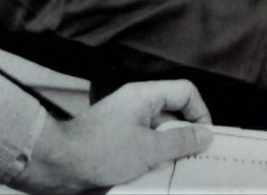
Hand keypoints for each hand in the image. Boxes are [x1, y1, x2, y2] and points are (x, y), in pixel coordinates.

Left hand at [16, 79, 211, 192]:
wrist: (61, 162)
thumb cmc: (102, 150)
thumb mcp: (148, 148)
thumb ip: (180, 141)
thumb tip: (206, 135)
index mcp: (145, 95)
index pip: (186, 91)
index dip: (200, 113)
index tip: (204, 141)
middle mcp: (137, 104)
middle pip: (175, 111)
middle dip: (187, 135)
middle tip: (193, 160)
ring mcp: (128, 122)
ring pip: (162, 132)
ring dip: (170, 151)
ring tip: (173, 170)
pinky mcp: (120, 140)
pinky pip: (147, 144)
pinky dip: (155, 158)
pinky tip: (154, 174)